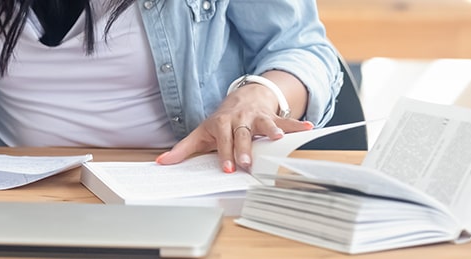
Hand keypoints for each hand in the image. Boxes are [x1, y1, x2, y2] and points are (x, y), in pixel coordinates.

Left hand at [155, 83, 312, 172]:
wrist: (244, 95)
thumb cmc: (222, 120)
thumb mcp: (202, 132)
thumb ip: (184, 149)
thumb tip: (162, 162)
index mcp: (222, 123)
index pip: (223, 140)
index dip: (225, 154)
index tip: (227, 168)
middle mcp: (240, 119)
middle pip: (242, 135)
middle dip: (244, 149)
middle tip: (247, 163)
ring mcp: (257, 117)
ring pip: (265, 125)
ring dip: (272, 131)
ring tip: (280, 138)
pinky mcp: (273, 116)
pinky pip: (286, 120)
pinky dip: (297, 123)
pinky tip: (309, 127)